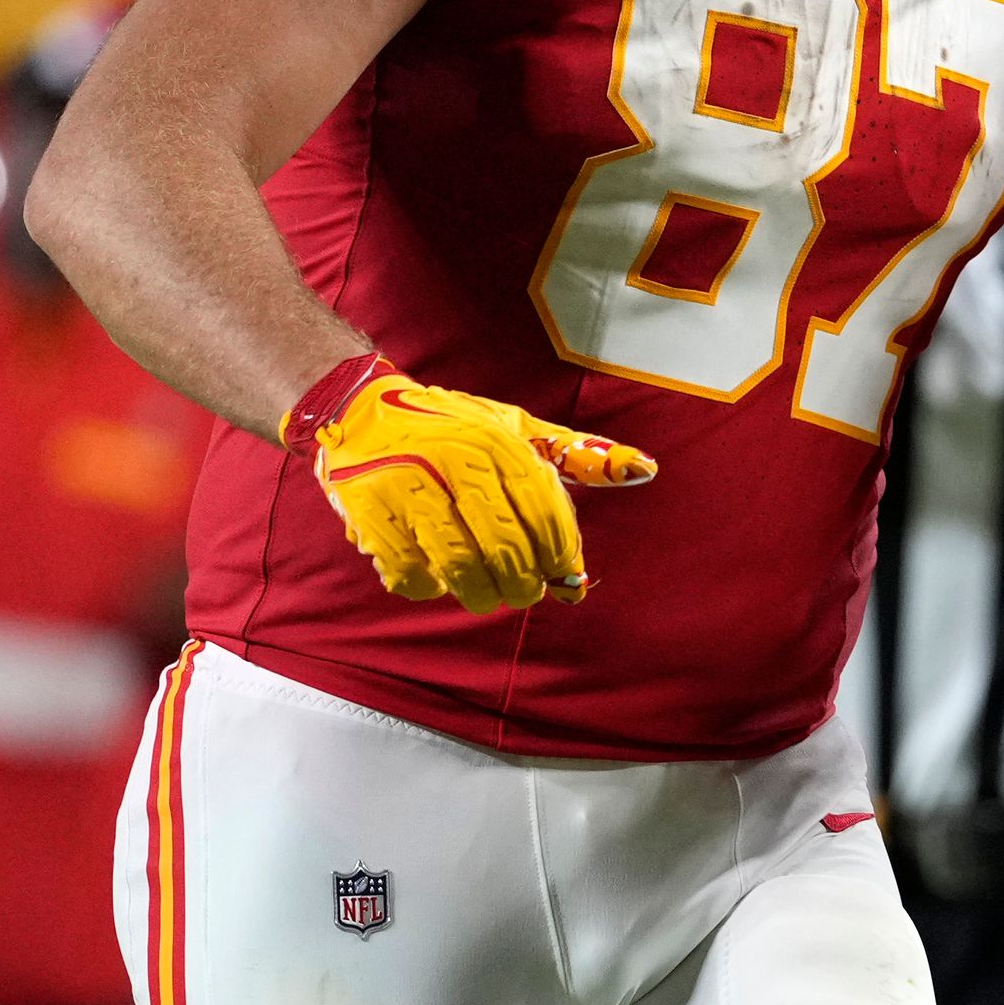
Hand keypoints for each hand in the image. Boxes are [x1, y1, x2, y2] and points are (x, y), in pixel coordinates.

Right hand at [302, 365, 654, 613]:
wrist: (357, 409)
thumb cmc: (451, 425)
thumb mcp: (517, 429)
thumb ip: (578, 455)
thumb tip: (645, 470)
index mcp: (497, 442)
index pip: (544, 512)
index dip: (560, 555)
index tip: (565, 577)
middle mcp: (453, 461)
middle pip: (505, 546)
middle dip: (524, 584)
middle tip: (526, 592)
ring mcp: (407, 487)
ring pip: (460, 565)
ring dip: (481, 594)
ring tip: (487, 595)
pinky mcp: (368, 511)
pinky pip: (408, 571)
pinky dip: (429, 587)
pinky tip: (438, 580)